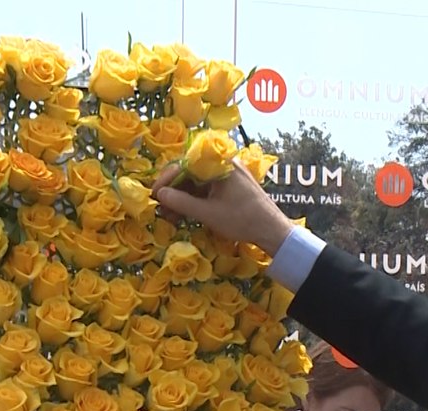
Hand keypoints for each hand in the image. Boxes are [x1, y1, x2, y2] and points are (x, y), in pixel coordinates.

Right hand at [151, 159, 291, 256]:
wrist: (273, 230)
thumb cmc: (242, 220)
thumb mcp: (207, 213)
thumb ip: (181, 202)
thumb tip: (159, 195)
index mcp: (219, 163)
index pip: (184, 164)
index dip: (166, 180)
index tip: (154, 195)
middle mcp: (224, 163)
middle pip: (190, 172)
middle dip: (174, 192)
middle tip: (161, 209)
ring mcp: (229, 173)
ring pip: (198, 181)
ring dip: (184, 197)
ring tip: (171, 216)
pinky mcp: (233, 184)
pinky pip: (209, 187)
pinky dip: (196, 199)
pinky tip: (186, 213)